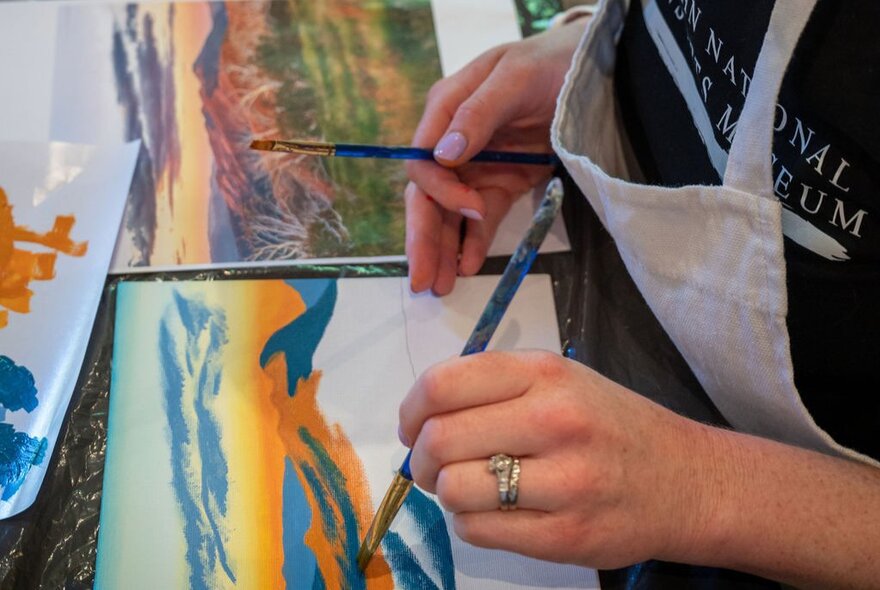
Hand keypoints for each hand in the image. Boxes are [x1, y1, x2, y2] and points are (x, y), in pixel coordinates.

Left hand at [397, 350, 714, 568]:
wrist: (687, 480)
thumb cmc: (611, 425)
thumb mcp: (561, 380)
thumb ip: (495, 386)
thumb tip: (421, 416)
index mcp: (546, 374)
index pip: (443, 384)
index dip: (410, 409)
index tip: (412, 426)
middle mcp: (555, 421)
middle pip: (440, 439)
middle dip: (421, 457)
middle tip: (433, 464)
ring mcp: (564, 482)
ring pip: (454, 489)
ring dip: (448, 492)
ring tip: (470, 487)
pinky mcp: (565, 536)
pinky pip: (477, 531)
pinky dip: (471, 522)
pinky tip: (495, 512)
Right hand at [406, 21, 585, 294]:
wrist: (587, 70)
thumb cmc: (548, 64)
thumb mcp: (514, 78)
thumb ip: (478, 114)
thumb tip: (444, 155)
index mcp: (445, 110)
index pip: (424, 160)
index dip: (439, 190)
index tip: (470, 208)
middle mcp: (453, 143)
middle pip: (428, 196)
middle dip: (424, 238)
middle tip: (423, 279)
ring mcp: (476, 166)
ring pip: (449, 214)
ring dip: (444, 250)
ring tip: (441, 286)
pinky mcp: (500, 182)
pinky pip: (481, 218)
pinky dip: (474, 242)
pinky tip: (468, 266)